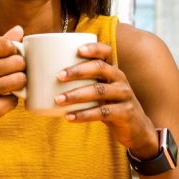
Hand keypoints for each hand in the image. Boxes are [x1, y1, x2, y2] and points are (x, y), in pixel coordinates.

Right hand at [0, 26, 25, 142]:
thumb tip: (19, 29)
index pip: (7, 44)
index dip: (14, 52)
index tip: (8, 60)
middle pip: (18, 61)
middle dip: (19, 70)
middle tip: (8, 78)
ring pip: (20, 80)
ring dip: (18, 87)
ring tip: (6, 90)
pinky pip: (14, 101)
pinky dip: (10, 103)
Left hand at [53, 42, 158, 157]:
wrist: (136, 129)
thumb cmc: (109, 105)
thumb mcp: (99, 90)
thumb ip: (81, 82)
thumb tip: (43, 76)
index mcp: (112, 70)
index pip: (106, 52)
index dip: (94, 48)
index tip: (77, 49)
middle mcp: (120, 79)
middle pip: (100, 68)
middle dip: (78, 70)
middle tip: (59, 76)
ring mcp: (124, 96)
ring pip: (99, 91)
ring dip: (76, 95)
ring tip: (58, 99)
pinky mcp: (125, 113)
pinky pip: (103, 112)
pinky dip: (84, 114)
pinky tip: (68, 117)